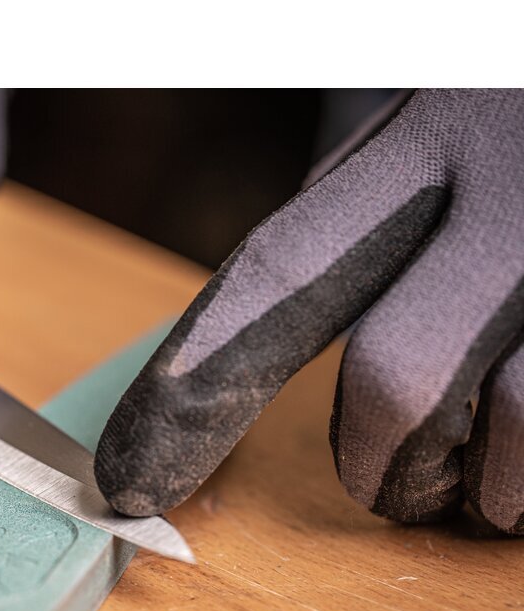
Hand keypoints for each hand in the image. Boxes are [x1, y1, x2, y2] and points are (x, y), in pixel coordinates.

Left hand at [95, 89, 523, 534]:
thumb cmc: (518, 123)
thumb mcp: (438, 126)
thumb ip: (360, 219)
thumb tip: (239, 339)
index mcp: (428, 130)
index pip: (269, 280)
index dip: (184, 398)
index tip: (125, 485)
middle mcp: (519, 182)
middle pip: (395, 383)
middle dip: (381, 468)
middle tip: (396, 483)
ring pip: (511, 439)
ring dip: (481, 488)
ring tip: (494, 457)